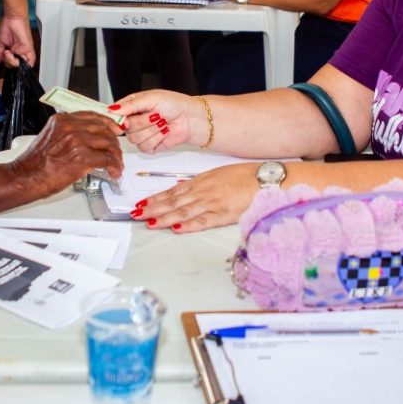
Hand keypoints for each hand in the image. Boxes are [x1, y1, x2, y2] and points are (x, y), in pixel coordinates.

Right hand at [0, 14, 35, 67]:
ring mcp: (25, 51)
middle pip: (16, 66)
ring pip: (22, 66)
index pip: (12, 64)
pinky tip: (13, 56)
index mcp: (14, 51)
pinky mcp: (29, 49)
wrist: (13, 18)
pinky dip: (22, 64)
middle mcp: (20, 52)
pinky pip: (29, 62)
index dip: (7, 64)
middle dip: (8, 63)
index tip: (1, 59)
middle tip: (4, 54)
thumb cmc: (7, 26)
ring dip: (13, 62)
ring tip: (7, 52)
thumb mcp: (0, 43)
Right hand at [8, 112, 123, 195]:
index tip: (115, 129)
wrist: (24, 177)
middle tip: (117, 152)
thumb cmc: (33, 164)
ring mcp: (77, 141)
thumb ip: (66, 134)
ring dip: (116, 156)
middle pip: (103, 128)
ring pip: (109, 144)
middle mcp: (70, 127)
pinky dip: (114, 167)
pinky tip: (113, 172)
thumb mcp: (49, 138)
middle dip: (114, 141)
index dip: (108, 122)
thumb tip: (83, 139)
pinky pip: (107, 159)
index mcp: (62, 120)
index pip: (92, 115)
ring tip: (116, 165)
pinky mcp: (82, 157)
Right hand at [112, 90, 203, 151]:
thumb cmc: (174, 103)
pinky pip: (144, 147)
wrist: (190, 118)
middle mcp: (133, 121)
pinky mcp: (149, 146)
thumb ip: (131, 105)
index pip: (114, 115)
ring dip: (151, 130)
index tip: (125, 121)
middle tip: (156, 115)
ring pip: (134, 139)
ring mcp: (140, 134)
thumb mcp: (151, 98)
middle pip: (125, 128)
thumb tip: (113, 109)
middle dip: (143, 122)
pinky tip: (164, 132)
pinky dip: (156, 139)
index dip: (118, 119)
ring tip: (162, 122)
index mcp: (131, 107)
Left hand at [131, 162, 258, 232]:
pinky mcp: (225, 214)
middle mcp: (204, 191)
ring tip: (149, 222)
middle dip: (153, 208)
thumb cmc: (246, 177)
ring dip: (164, 217)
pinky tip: (177, 228)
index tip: (142, 204)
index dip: (155, 198)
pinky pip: (204, 220)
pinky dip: (189, 224)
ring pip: (184, 211)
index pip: (173, 191)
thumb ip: (200, 183)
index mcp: (202, 180)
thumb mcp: (219, 175)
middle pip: (173, 201)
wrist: (267, 179)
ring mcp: (213, 202)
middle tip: (135, 214)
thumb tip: (182, 188)